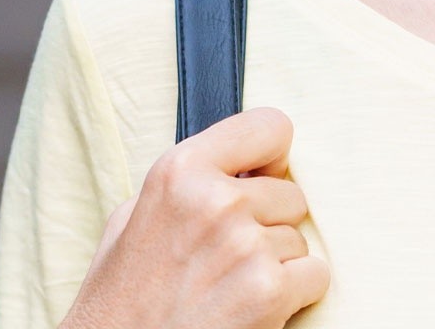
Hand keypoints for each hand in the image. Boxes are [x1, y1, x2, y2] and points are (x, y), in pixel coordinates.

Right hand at [61, 106, 329, 328]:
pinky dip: (295, 295)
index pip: (270, 126)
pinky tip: (251, 308)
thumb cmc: (119, 301)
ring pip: (299, 239)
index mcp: (180, 171)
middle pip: (290, 193)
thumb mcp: (131, 220)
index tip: (261, 180)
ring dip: (276, 264)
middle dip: (268, 224)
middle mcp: (216, 201)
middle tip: (227, 259)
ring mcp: (245, 246)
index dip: (271, 158)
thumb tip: (239, 160)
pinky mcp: (267, 291)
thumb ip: (186, 181)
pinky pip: (315, 275)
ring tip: (229, 288)